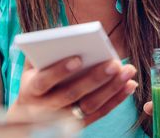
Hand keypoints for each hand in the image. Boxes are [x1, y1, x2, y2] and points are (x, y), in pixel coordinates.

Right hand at [11, 56, 137, 125]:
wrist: (29, 114)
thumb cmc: (36, 78)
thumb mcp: (33, 64)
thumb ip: (45, 50)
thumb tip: (66, 35)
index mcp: (30, 90)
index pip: (44, 81)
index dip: (59, 71)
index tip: (78, 58)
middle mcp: (45, 107)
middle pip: (71, 94)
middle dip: (94, 78)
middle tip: (114, 64)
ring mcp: (63, 118)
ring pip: (88, 105)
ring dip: (111, 89)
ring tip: (128, 72)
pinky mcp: (78, 123)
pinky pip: (99, 113)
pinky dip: (116, 99)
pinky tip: (129, 85)